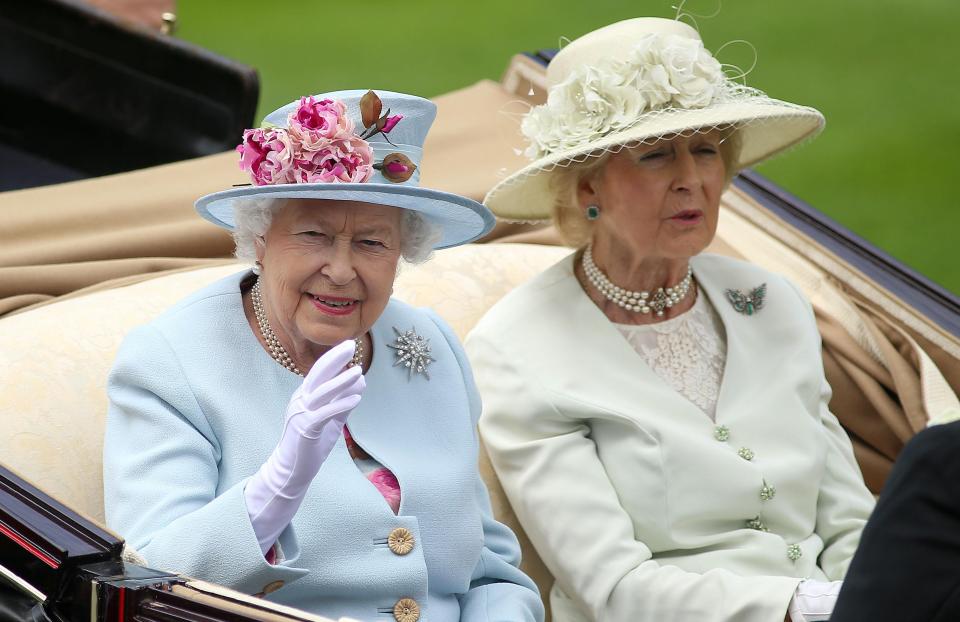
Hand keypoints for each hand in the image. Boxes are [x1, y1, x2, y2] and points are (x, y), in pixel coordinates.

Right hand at [244, 340, 365, 553]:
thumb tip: (360, 383)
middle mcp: (300, 401)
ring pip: (322, 392)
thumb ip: (344, 402)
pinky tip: (356, 399)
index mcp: (304, 396)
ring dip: (341, 381)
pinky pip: (325, 414)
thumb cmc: (311, 444)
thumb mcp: (331, 420)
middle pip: (317, 374)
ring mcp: (301, 414)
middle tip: (351, 344)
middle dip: (334, 358)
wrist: (292, 470)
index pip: (319, 371)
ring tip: (359, 372)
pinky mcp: (306, 429)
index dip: (333, 358)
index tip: (350, 346)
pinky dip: (341, 405)